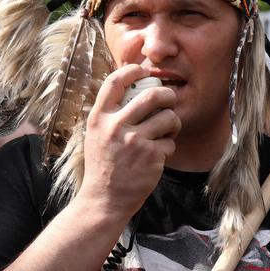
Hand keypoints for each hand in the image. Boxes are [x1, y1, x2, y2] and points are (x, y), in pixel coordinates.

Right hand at [77, 65, 180, 220]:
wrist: (105, 199)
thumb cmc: (103, 165)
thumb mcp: (96, 135)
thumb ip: (110, 114)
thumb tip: (133, 88)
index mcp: (99, 118)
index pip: (115, 82)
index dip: (132, 71)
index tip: (143, 71)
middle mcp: (116, 127)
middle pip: (152, 95)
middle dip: (167, 95)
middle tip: (169, 100)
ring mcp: (135, 142)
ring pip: (168, 118)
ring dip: (173, 123)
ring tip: (168, 130)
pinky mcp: (151, 157)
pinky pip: (170, 142)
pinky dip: (168, 147)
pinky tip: (158, 155)